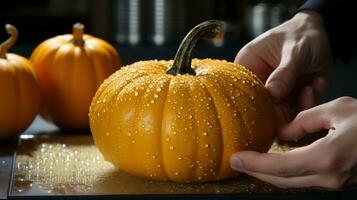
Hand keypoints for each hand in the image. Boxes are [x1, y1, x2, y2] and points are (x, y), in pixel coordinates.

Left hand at [230, 97, 356, 188]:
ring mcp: (334, 183)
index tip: (235, 159)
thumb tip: (282, 132)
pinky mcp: (337, 181)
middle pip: (282, 180)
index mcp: (325, 158)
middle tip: (237, 162)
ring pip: (292, 183)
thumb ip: (303, 121)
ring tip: (250, 163)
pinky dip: (285, 173)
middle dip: (256, 172)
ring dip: (269, 174)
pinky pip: (304, 179)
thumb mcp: (335, 110)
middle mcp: (328, 177)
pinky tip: (274, 163)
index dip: (254, 164)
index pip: (279, 166)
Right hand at [234, 11, 332, 123]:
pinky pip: (295, 112)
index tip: (275, 102)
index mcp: (248, 65)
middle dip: (281, 108)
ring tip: (310, 87)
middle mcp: (257, 83)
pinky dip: (308, 103)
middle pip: (259, 107)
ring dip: (298, 105)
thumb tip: (273, 92)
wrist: (322, 34)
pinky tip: (316, 84)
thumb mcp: (295, 50)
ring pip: (279, 114)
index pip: (242, 90)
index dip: (254, 102)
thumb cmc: (303, 35)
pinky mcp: (288, 100)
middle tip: (300, 95)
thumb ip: (285, 72)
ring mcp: (273, 93)